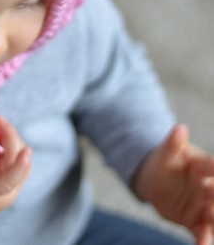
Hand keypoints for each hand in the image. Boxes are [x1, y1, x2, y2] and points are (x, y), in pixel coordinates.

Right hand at [0, 115, 31, 228]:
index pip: (6, 183)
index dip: (19, 167)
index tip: (26, 150)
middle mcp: (1, 194)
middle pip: (20, 166)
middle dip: (12, 139)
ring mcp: (9, 188)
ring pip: (22, 161)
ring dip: (11, 140)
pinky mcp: (10, 180)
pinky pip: (17, 160)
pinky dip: (10, 144)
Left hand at [133, 124, 213, 244]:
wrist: (154, 179)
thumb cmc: (164, 160)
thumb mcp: (165, 152)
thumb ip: (173, 143)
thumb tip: (179, 128)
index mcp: (201, 166)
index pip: (213, 167)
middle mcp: (207, 187)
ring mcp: (202, 205)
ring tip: (211, 227)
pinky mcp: (195, 221)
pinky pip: (202, 232)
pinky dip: (204, 240)